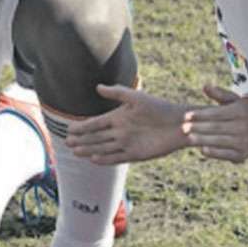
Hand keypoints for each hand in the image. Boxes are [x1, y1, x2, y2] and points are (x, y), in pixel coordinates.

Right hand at [66, 84, 190, 163]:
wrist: (179, 123)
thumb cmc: (159, 107)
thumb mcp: (137, 98)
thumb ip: (117, 93)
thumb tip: (98, 87)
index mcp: (118, 117)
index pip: (96, 123)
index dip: (83, 127)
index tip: (69, 129)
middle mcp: (120, 132)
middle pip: (96, 137)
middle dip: (82, 140)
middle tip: (68, 143)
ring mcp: (127, 144)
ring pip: (103, 148)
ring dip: (89, 150)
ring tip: (75, 152)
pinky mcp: (136, 154)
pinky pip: (117, 157)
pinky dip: (105, 159)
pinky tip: (94, 159)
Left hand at [181, 85, 247, 162]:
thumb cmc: (245, 114)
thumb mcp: (236, 102)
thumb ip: (220, 94)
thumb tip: (204, 86)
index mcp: (240, 111)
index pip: (217, 113)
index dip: (201, 115)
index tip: (186, 116)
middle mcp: (243, 126)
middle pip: (217, 127)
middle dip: (199, 127)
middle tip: (183, 128)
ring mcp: (244, 141)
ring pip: (220, 141)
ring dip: (203, 140)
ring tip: (189, 138)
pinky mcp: (243, 154)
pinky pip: (227, 154)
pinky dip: (215, 153)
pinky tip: (202, 150)